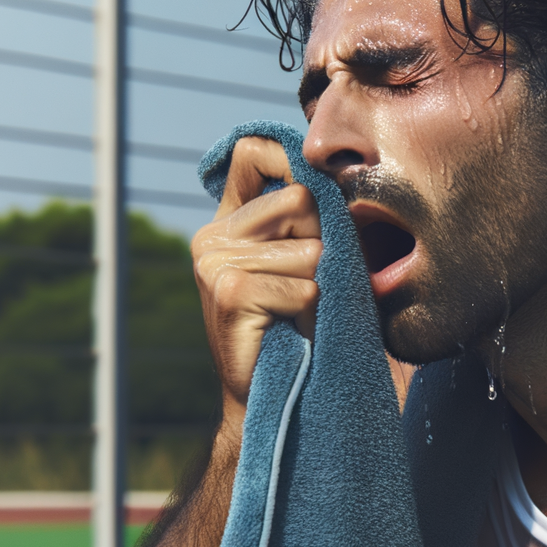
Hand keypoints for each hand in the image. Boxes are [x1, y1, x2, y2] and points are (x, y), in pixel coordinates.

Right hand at [190, 137, 322, 430]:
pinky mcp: (229, 292)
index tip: (314, 194)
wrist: (273, 394)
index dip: (290, 158)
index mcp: (229, 224)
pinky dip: (310, 311)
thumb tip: (334, 173)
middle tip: (308, 287)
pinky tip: (290, 328)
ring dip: (319, 286)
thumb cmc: (299, 330)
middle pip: (299, 200)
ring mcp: (213, 263)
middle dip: (322, 243)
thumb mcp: (303, 265)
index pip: (254, 153)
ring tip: (298, 313)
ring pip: (307, 249)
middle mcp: (212, 237)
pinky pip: (303, 285)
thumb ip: (306, 220)